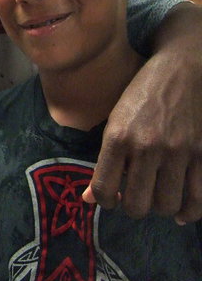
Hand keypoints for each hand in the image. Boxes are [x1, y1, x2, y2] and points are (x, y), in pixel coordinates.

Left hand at [84, 3, 201, 222]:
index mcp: (118, 136)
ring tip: (155, 197)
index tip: (108, 197)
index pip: (104, 189)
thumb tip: (89, 199)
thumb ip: (104, 160)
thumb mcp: (114, 120)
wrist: (181, 70)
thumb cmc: (141, 95)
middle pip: (137, 205)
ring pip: (166, 206)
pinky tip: (180, 209)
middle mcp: (147, 146)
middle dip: (131, 208)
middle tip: (133, 197)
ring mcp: (178, 151)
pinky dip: (188, 211)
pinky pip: (198, 198)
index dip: (103, 201)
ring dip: (159, 208)